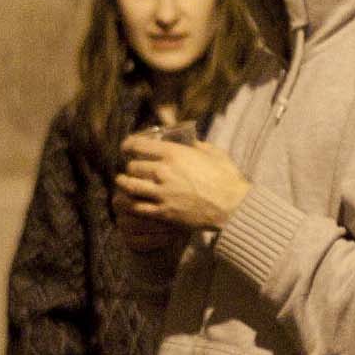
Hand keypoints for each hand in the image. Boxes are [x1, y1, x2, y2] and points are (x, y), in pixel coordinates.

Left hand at [116, 124, 248, 235]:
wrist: (232, 207)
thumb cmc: (226, 178)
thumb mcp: (212, 152)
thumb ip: (196, 145)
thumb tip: (188, 141)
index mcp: (174, 154)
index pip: (138, 145)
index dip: (128, 145)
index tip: (126, 147)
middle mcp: (163, 172)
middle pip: (133, 166)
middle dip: (130, 166)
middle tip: (131, 168)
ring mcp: (162, 193)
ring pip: (130, 186)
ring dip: (124, 183)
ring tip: (121, 182)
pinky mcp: (163, 213)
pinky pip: (138, 207)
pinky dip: (131, 203)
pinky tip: (129, 201)